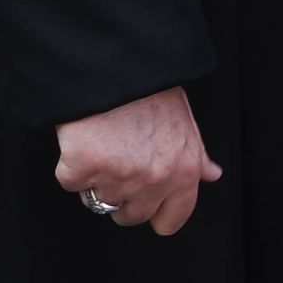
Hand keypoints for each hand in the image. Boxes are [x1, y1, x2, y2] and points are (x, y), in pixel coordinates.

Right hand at [55, 86, 221, 235]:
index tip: (149, 203)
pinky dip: (71, 163)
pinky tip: (85, 136)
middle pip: (131, 216)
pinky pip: (71, 182)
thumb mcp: (184, 120)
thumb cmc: (150, 88)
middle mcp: (154, 180)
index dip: (158, 212)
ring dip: (98, 178)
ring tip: (105, 141)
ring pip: (99, 201)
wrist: (115, 62)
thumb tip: (211, 175)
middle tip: (121, 157)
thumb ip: (195, 154)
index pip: (173, 219)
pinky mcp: (82, 171)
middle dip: (123, 194)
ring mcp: (117, 178)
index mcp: (184, 169)